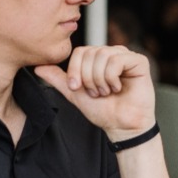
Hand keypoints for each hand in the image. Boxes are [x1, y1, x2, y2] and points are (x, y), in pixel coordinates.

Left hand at [34, 45, 154, 139]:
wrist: (121, 125)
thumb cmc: (103, 111)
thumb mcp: (75, 94)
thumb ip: (58, 79)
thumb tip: (38, 67)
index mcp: (99, 59)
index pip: (80, 51)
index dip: (75, 69)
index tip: (77, 88)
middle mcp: (113, 54)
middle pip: (90, 53)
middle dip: (88, 77)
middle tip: (96, 93)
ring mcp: (127, 57)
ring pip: (103, 55)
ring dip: (100, 79)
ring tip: (106, 92)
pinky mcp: (139, 62)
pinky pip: (117, 60)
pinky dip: (112, 77)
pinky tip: (117, 87)